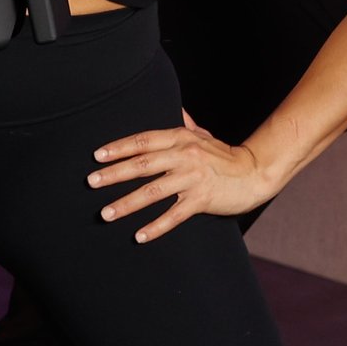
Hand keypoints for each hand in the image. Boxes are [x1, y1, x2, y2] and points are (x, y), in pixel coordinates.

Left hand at [87, 109, 280, 242]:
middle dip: (114, 174)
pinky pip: (174, 215)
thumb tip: (176, 109)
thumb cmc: (225, 155)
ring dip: (127, 204)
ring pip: (153, 191)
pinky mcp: (202, 199)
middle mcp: (184, 155)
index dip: (119, 148)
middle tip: (91, 182)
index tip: (97, 156)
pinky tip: (139, 236)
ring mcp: (192, 178)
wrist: (255, 173)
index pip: (143, 141)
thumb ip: (186, 124)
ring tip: (106, 213)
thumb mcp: (203, 135)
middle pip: (142, 165)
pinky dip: (156, 227)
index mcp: (181, 138)